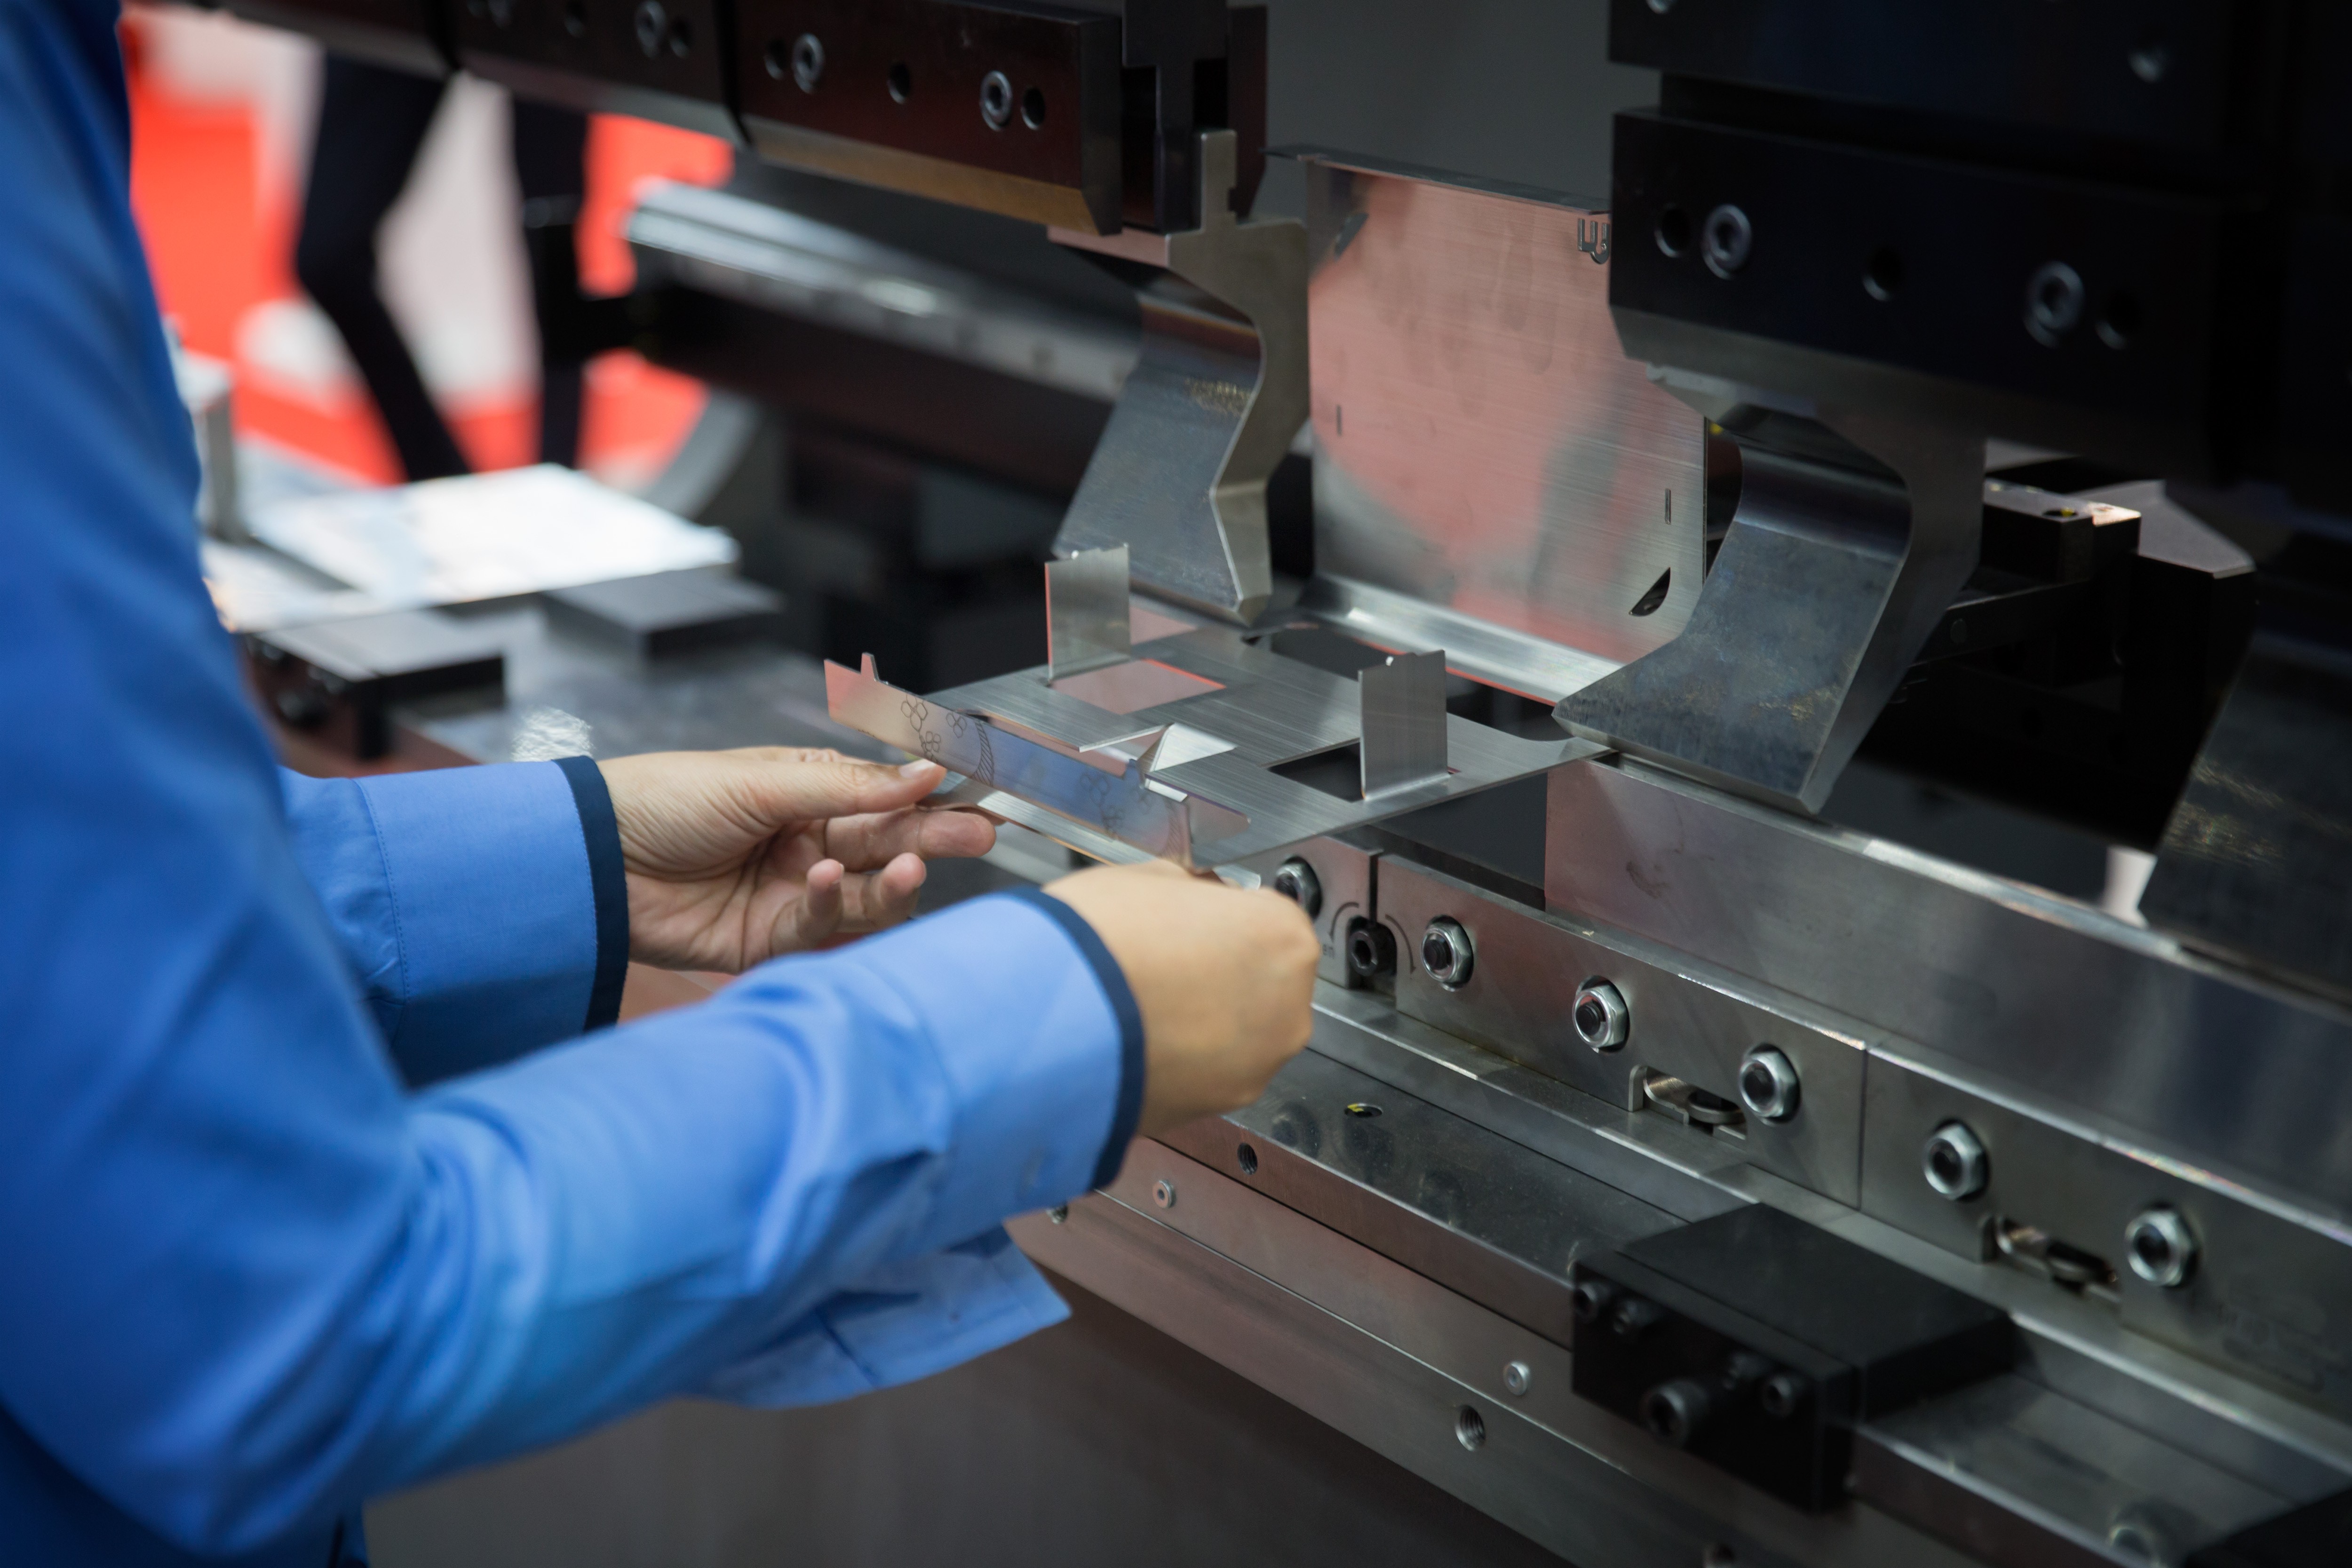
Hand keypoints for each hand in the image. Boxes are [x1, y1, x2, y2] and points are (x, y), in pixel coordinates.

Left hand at [597, 748, 994, 971]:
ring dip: (893, 884)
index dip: (933, 800)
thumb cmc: (666, 799)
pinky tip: (827, 882)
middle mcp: (810, 844)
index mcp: (809, 793)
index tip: (981, 798)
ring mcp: (793, 893)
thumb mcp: (762, 781)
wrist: (592, 858)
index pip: (887, 798)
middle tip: (978, 836)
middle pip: (889, 847)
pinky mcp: (768, 941)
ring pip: (868, 897)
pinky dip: (832, 908)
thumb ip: (848, 788)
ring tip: (909, 869)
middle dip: (934, 842)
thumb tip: (927, 772)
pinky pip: (821, 931)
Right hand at [1041, 860, 1318, 1137]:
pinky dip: (1188, 1059)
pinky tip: (1142, 1037)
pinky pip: (1213, 1071)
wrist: (1047, 1020)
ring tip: (1147, 1004)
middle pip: (1265, 981)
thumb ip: (1191, 893)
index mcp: (1281, 934)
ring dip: (1208, 1020)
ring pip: (1244, 1033)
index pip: (1273, 918)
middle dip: (1224, 972)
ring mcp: (1258, 1062)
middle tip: (1168, 964)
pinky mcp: (1221, 1105)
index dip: (1228, 918)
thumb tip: (1192, 903)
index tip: (1199, 924)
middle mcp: (1287, 1004)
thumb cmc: (1097, 943)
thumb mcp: (1148, 878)